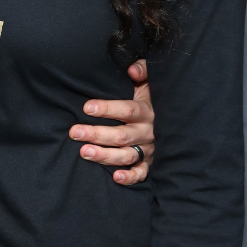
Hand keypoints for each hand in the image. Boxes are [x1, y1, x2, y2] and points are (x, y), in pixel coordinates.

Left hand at [70, 59, 153, 185]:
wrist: (171, 119)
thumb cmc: (149, 99)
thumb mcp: (148, 83)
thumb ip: (142, 71)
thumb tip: (132, 69)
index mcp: (146, 111)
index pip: (127, 110)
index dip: (107, 109)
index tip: (86, 107)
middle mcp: (148, 131)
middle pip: (121, 135)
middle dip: (96, 134)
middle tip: (75, 132)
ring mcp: (148, 149)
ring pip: (127, 155)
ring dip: (105, 155)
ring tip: (84, 152)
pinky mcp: (150, 162)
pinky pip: (142, 173)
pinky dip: (131, 177)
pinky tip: (116, 178)